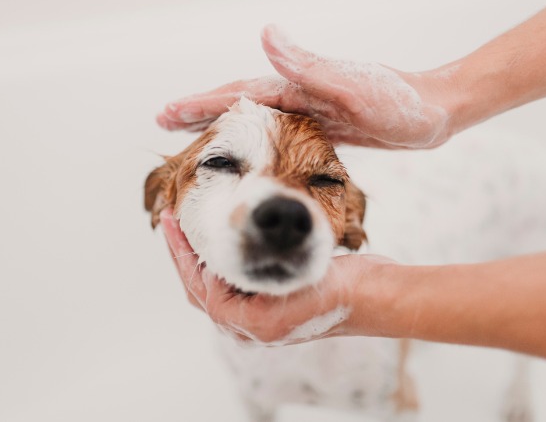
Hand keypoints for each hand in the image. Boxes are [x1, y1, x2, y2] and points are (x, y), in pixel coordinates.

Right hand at [156, 25, 460, 148]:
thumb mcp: (353, 86)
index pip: (238, 94)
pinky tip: (248, 150)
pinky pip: (278, 134)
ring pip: (255, 120)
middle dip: (200, 112)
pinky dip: (255, 141)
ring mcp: (311, 110)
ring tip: (194, 136)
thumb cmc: (400, 102)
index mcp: (299, 85)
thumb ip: (309, 65)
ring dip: (223, 126)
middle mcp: (299, 94)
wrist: (436, 111)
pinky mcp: (325, 127)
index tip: (166, 113)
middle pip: (239, 103)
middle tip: (164, 122)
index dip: (201, 103)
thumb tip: (264, 34)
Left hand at [159, 208, 406, 344]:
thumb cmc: (336, 291)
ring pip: (217, 285)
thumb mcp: (286, 284)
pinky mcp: (274, 302)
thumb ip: (243, 286)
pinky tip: (226, 239)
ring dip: (203, 256)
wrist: (374, 295)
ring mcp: (262, 315)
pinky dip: (225, 260)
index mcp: (248, 325)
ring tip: (191, 228)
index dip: (181, 253)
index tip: (171, 222)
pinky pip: (237, 281)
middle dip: (184, 255)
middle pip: (201, 289)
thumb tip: (205, 273)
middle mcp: (251, 325)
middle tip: (171, 221)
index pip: (199, 287)